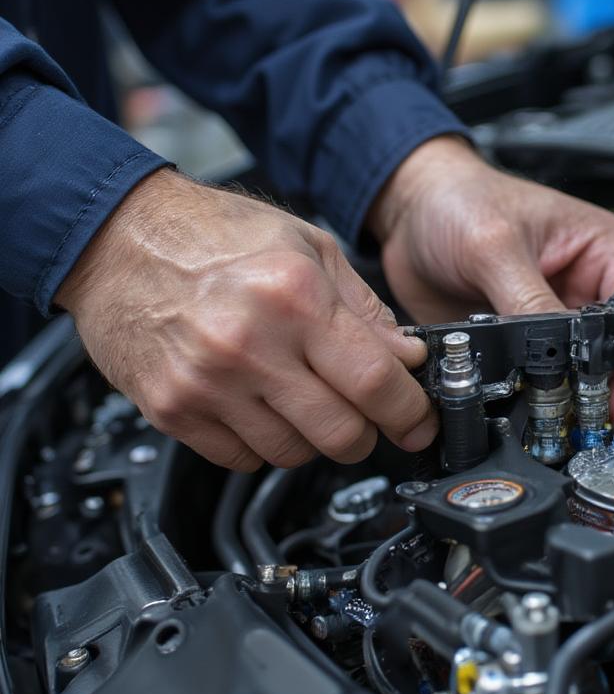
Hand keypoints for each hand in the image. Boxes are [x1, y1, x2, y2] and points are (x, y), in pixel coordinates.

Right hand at [56, 169, 435, 470]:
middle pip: (341, 433)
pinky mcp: (172, 411)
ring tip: (303, 397)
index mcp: (293, 297)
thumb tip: (407, 358)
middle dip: (367, 433)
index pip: (376, 383)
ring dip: (313, 438)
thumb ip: (365, 309)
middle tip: (366, 416)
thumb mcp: (308, 247)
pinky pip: (242, 460)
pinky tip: (259, 405)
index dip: (409, 413)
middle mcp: (249, 345)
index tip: (418, 422)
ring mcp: (207, 385)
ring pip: (294, 454)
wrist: (115, 237)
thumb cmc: (211, 234)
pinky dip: (263, 444)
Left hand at [368, 136, 613, 421]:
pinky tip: (531, 406)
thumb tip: (552, 353)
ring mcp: (554, 316)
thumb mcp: (495, 246)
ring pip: (587, 369)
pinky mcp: (521, 340)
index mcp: (599, 249)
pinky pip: (542, 378)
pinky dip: (541, 396)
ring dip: (579, 395)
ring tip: (563, 416)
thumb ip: (528, 301)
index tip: (611, 380)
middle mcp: (584, 285)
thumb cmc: (457, 201)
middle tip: (597, 414)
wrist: (407, 213)